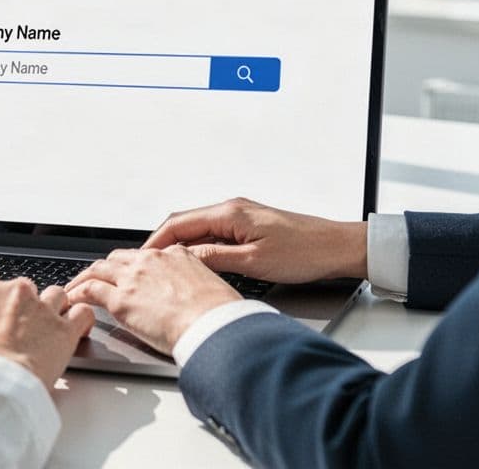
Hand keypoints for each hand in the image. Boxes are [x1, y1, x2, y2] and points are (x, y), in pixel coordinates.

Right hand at [0, 277, 95, 386]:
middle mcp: (15, 291)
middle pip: (27, 291)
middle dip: (26, 308)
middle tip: (20, 333)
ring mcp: (42, 308)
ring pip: (57, 296)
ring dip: (56, 310)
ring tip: (50, 330)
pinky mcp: (64, 328)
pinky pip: (82, 313)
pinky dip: (82, 320)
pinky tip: (77, 330)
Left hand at [66, 246, 240, 355]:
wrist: (215, 324)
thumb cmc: (219, 314)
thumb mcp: (210, 286)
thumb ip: (193, 285)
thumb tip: (192, 298)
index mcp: (175, 255)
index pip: (144, 257)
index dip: (131, 267)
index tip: (126, 275)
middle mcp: (151, 261)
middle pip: (117, 259)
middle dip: (104, 269)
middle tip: (94, 279)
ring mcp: (133, 279)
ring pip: (98, 270)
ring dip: (84, 278)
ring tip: (75, 288)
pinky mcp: (121, 300)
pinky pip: (90, 291)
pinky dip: (78, 293)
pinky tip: (73, 300)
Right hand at [143, 197, 367, 282]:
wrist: (337, 247)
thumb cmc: (304, 252)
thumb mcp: (254, 262)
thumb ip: (215, 258)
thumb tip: (183, 258)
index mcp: (230, 213)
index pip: (178, 224)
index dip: (155, 242)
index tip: (140, 260)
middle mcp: (232, 209)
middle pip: (183, 223)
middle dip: (161, 243)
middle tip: (145, 266)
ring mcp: (240, 216)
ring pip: (198, 229)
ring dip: (179, 246)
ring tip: (164, 268)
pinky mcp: (249, 226)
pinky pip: (213, 234)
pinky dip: (198, 247)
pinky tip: (194, 263)